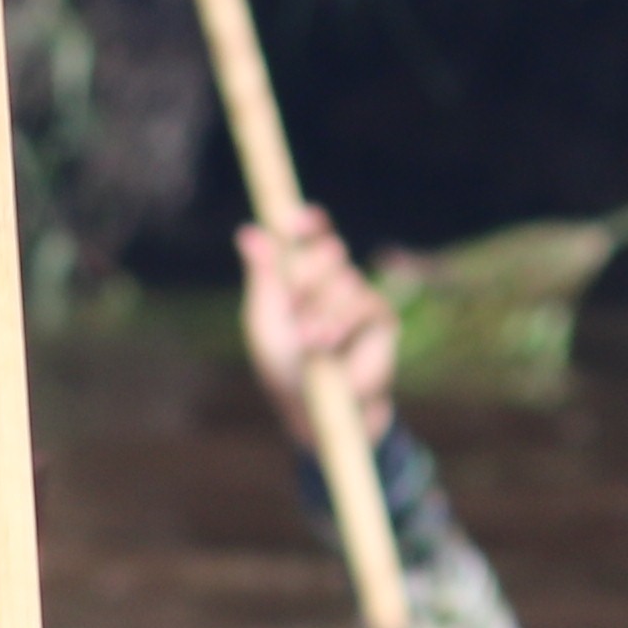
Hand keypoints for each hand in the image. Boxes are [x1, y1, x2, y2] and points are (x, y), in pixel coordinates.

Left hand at [238, 208, 399, 433]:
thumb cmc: (281, 363)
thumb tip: (247, 232)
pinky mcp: (380, 318)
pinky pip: (365, 303)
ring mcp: (357, 295)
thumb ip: (263, 276)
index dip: (308, 221)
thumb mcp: (265, 318)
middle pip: (328, 249)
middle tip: (293, 304)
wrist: (311, 406)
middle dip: (307, 275)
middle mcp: (332, 277)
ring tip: (307, 341)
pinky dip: (343, 321)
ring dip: (321, 311)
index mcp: (303, 271)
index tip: (295, 222)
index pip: (311, 232)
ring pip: (345, 278)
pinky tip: (327, 343)